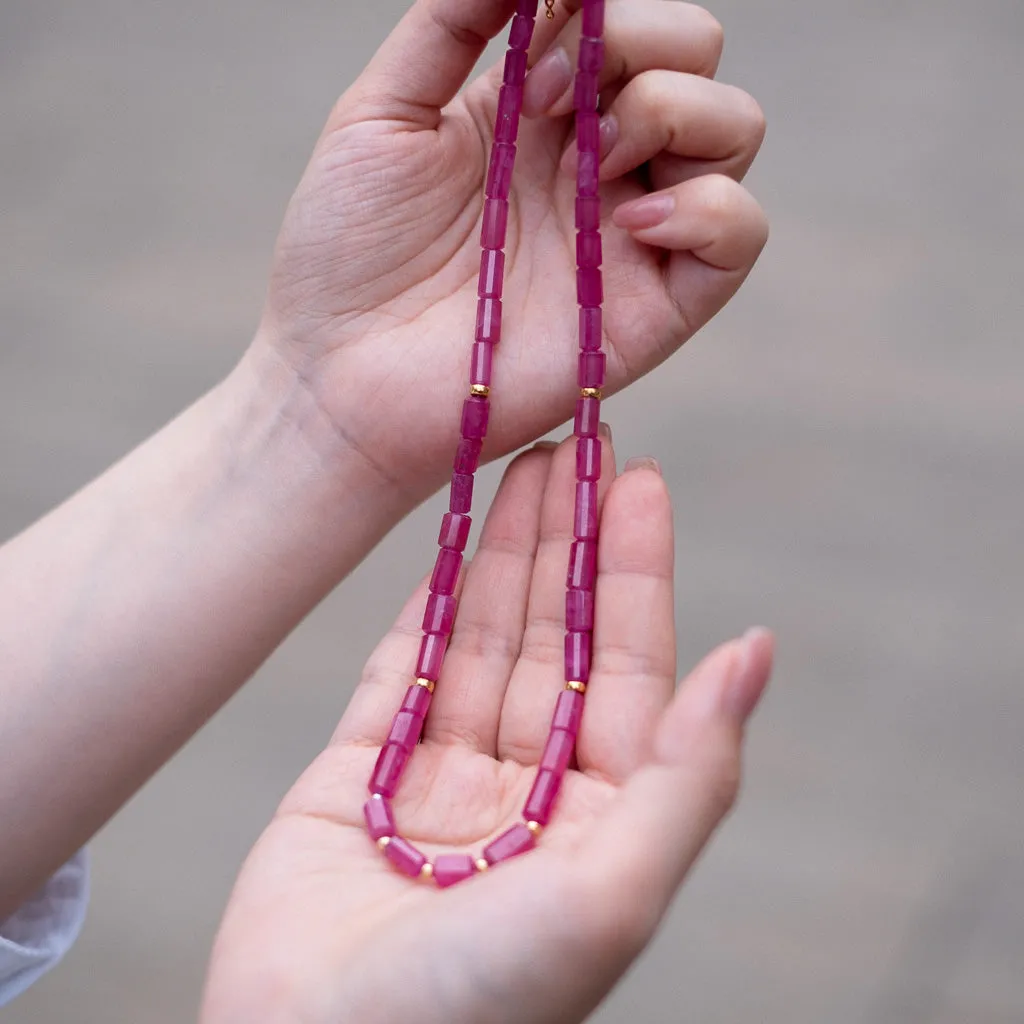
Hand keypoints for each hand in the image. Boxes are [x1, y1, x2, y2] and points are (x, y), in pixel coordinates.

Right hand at [201, 435, 773, 1023]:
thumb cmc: (478, 1007)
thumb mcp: (615, 891)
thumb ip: (691, 771)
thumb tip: (757, 652)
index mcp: (600, 818)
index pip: (625, 665)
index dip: (632, 568)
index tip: (637, 476)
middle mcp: (529, 792)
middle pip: (554, 637)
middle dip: (566, 540)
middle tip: (575, 441)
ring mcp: (441, 779)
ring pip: (481, 641)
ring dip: (501, 555)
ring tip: (515, 463)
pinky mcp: (359, 778)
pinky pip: (398, 671)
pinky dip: (424, 604)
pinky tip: (448, 545)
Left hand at [254, 0, 766, 499]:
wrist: (340, 378)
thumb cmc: (348, 253)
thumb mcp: (384, 113)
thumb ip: (454, 20)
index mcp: (544, 112)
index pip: (631, 20)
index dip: (601, 5)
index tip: (534, 41)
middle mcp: (602, 165)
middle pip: (698, 59)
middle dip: (640, 45)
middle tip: (549, 105)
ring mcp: (633, 235)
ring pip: (735, 129)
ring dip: (672, 111)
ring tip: (587, 159)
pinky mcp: (656, 309)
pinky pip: (741, 235)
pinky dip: (707, 207)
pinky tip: (626, 222)